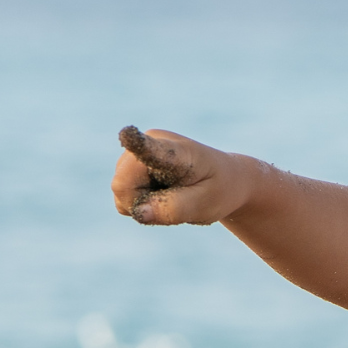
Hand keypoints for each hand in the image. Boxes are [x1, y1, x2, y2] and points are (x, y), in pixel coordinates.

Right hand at [111, 126, 248, 225]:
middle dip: (141, 203)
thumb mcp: (205, 204)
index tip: (127, 134)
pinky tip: (162, 194)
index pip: (153, 149)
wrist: (227, 180)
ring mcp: (137, 152)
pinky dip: (139, 202)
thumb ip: (174, 209)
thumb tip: (138, 212)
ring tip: (173, 195)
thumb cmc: (218, 190)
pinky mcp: (130, 164)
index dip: (137, 144)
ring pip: (120, 190)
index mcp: (176, 151)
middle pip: (122, 184)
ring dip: (143, 203)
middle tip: (176, 202)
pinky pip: (122, 194)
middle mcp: (150, 143)